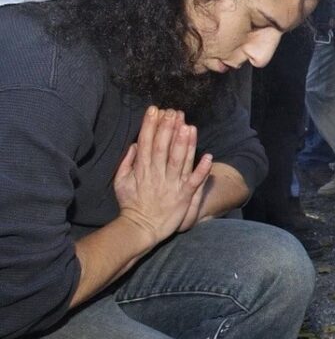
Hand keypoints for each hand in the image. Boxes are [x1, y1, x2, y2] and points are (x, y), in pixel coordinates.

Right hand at [114, 107, 212, 245]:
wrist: (141, 228)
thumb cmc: (131, 204)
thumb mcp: (121, 182)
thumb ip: (126, 162)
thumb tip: (134, 144)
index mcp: (142, 170)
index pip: (147, 143)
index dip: (151, 125)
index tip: (155, 110)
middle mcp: (157, 175)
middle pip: (163, 148)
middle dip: (168, 129)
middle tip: (173, 112)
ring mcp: (172, 185)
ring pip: (179, 161)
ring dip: (185, 144)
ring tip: (189, 126)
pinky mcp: (184, 196)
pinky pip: (194, 181)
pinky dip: (201, 170)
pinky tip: (208, 156)